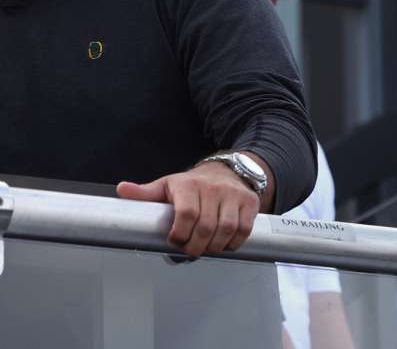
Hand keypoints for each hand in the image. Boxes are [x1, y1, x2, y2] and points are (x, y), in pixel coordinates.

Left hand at [117, 160, 260, 258]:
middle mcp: (213, 188)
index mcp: (189, 185)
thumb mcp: (167, 185)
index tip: (174, 241)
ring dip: (215, 246)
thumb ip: (145, 192)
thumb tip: (122, 189)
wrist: (227, 171)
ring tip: (206, 249)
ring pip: (227, 229)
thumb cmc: (192, 184)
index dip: (180, 234)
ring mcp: (233, 195)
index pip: (186, 214)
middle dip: (196, 246)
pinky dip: (234, 242)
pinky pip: (244, 228)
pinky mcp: (249, 202)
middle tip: (190, 251)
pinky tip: (225, 244)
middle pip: (206, 226)